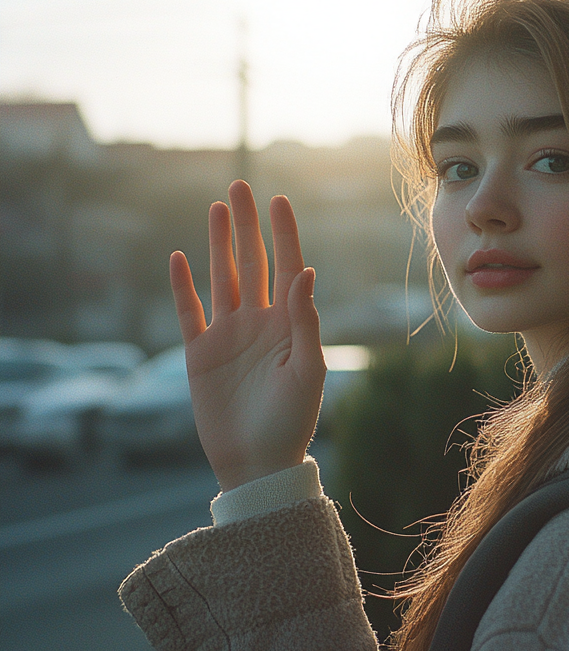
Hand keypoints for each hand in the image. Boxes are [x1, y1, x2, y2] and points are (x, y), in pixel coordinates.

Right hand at [169, 180, 326, 491]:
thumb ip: (305, 321)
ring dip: (218, 244)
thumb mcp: (308, 371)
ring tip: (217, 208)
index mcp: (289, 324)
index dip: (283, 234)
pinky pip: (189, 311)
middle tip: (241, 186)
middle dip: (248, 226)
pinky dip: (183, 286)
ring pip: (222, 278)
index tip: (278, 200)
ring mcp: (228, 335)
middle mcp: (259, 322)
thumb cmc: (292, 421)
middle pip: (252, 262)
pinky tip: (179, 257)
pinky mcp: (200, 353)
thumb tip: (305, 271)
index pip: (287, 268)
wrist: (257, 463)